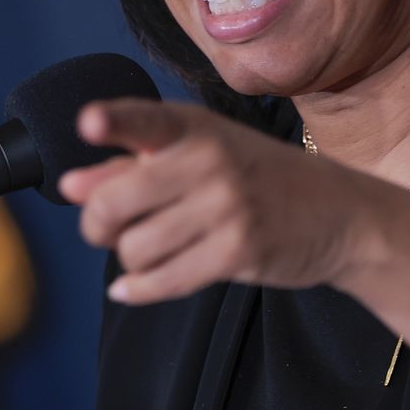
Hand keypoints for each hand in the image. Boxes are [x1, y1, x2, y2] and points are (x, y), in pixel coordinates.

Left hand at [59, 98, 376, 304]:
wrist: (340, 214)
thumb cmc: (255, 178)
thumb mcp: (199, 155)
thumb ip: (130, 165)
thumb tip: (69, 187)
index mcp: (194, 127)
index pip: (147, 120)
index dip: (114, 121)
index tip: (88, 123)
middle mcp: (210, 161)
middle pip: (115, 202)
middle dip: (96, 224)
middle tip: (107, 229)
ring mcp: (227, 207)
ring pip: (134, 248)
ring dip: (129, 258)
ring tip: (148, 249)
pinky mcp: (239, 251)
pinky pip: (164, 280)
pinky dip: (139, 288)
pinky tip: (130, 287)